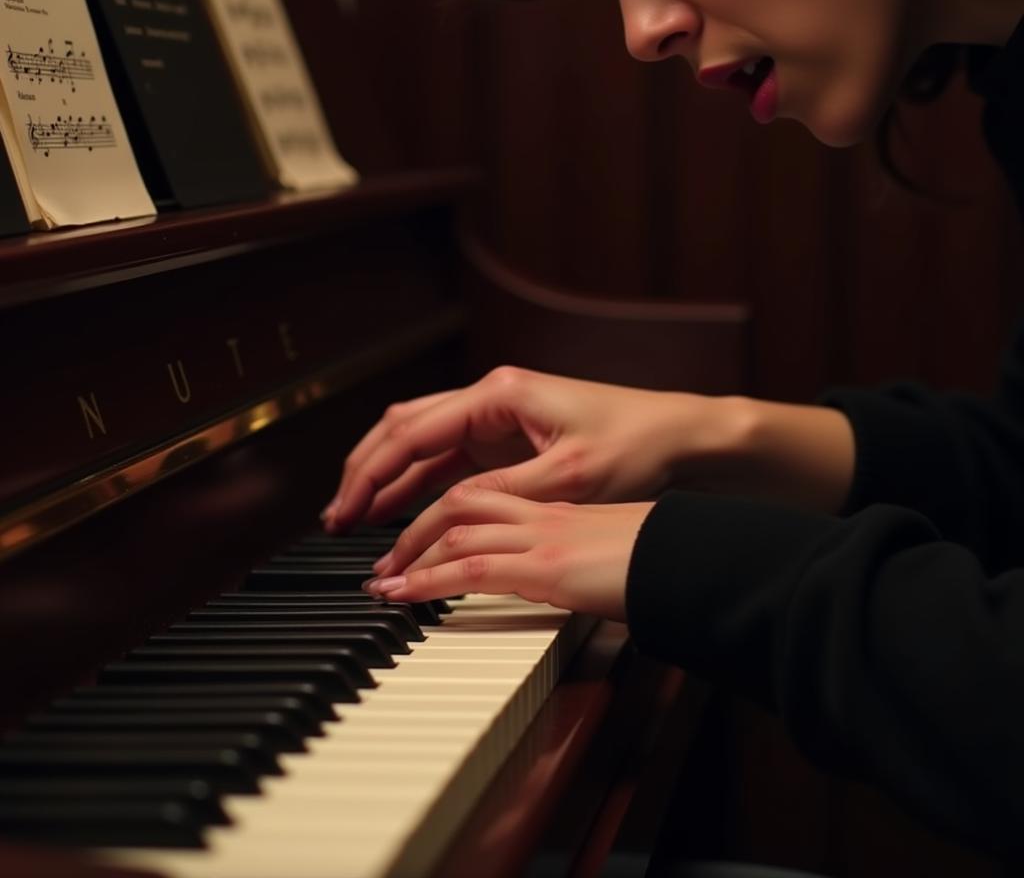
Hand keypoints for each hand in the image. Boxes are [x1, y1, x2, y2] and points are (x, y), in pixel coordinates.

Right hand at [323, 366, 730, 530]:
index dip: (373, 473)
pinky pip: (448, 460)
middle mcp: (490, 399)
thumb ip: (501, 493)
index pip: (414, 432)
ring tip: (354, 517)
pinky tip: (397, 510)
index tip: (345, 510)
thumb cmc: (635, 444)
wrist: (680, 438)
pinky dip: (417, 484)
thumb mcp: (567, 478)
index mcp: (499, 394)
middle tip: (337, 516)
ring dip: (387, 477)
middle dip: (366, 471)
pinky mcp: (508, 440)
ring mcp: (497, 418)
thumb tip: (440, 513)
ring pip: (421, 443)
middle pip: (405, 429)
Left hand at [362, 484, 654, 621]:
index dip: (444, 514)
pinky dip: (430, 580)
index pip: (487, 496)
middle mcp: (543, 514)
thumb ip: (579, 558)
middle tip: (384, 559)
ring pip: (457, 529)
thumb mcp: (611, 551)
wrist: (695, 557)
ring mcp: (543, 536)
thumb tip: (566, 581)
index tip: (419, 538)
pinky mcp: (546, 565)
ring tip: (383, 582)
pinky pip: (472, 566)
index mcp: (558, 509)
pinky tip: (406, 595)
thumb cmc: (662, 557)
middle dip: (414, 527)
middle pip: (461, 502)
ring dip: (411, 554)